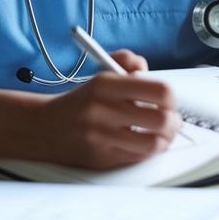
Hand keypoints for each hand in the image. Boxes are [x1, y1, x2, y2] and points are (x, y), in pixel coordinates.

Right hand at [36, 67, 182, 169]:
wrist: (45, 127)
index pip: (160, 91)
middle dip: (173, 121)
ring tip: (162, 133)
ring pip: (154, 143)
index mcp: (106, 84)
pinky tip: (145, 143)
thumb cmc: (81, 102)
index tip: (168, 100)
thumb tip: (143, 66)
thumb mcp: (101, 73)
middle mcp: (102, 109)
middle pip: (162, 120)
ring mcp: (101, 136)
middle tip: (171, 119)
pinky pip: (138, 157)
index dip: (171, 98)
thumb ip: (125, 61)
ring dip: (165, 139)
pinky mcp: (100, 157)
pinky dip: (149, 151)